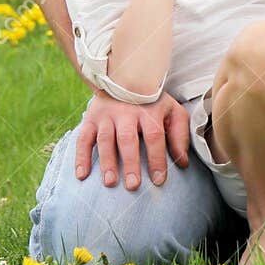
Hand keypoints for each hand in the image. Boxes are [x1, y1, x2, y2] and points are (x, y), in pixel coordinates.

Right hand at [75, 91, 190, 188]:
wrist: (124, 78)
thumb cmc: (153, 102)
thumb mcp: (173, 111)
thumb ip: (179, 135)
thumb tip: (182, 163)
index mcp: (150, 110)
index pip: (154, 136)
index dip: (157, 159)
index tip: (159, 180)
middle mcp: (126, 112)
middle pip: (128, 139)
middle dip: (131, 163)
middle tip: (133, 185)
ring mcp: (107, 115)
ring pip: (105, 139)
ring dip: (107, 162)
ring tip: (110, 183)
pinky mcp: (90, 118)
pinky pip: (83, 138)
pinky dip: (81, 157)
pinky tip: (82, 175)